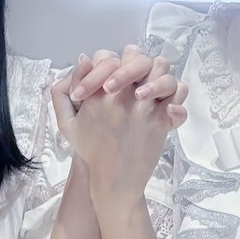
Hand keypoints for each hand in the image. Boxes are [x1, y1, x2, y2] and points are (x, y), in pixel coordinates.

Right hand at [53, 44, 187, 195]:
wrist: (113, 181)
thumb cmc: (91, 151)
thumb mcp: (66, 124)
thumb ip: (61, 93)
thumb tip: (83, 60)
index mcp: (97, 94)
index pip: (105, 56)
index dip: (108, 63)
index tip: (110, 80)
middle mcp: (121, 96)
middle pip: (137, 57)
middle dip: (136, 63)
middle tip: (134, 79)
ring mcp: (144, 107)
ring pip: (161, 69)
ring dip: (157, 75)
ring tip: (150, 89)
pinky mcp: (161, 120)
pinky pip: (178, 94)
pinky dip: (176, 97)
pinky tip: (167, 107)